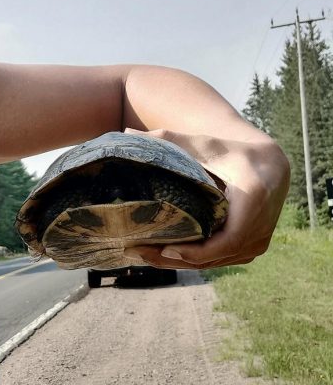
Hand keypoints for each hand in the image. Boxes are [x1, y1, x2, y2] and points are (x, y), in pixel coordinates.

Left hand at [122, 128, 289, 268]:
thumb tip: (126, 132)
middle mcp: (260, 225)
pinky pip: (220, 260)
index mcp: (253, 198)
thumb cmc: (230, 151)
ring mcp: (258, 240)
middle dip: (175, 258)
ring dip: (179, 263)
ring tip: (143, 255)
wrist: (269, 163)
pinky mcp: (252, 248)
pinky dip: (192, 260)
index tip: (164, 249)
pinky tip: (164, 255)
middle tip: (138, 252)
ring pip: (215, 262)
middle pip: (215, 255)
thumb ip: (166, 139)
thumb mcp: (202, 143)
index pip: (228, 238)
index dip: (196, 250)